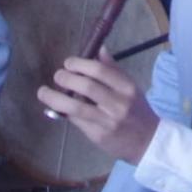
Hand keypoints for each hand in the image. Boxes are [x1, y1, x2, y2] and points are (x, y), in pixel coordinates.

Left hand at [37, 50, 158, 165]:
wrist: (148, 142)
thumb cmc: (137, 110)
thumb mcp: (130, 87)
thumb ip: (113, 70)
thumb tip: (98, 49)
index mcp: (126, 88)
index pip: (100, 70)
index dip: (80, 64)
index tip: (68, 63)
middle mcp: (118, 104)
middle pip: (86, 87)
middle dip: (66, 78)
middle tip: (58, 75)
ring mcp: (107, 121)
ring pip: (76, 107)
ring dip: (55, 98)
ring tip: (43, 92)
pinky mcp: (98, 136)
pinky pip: (76, 121)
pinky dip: (64, 112)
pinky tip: (57, 107)